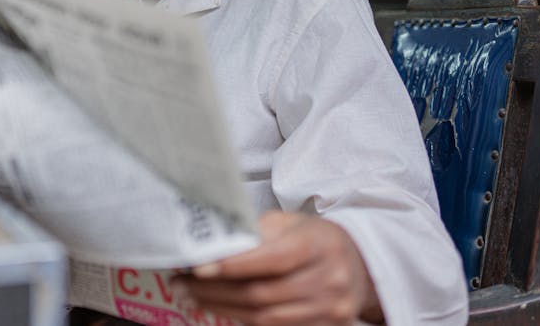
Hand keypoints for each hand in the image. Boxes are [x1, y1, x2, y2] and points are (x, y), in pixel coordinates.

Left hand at [172, 210, 382, 325]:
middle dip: (215, 291)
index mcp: (317, 244)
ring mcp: (329, 309)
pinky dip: (243, 320)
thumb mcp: (290, 223)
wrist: (358, 265)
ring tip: (192, 298)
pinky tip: (220, 309)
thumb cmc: (313, 239)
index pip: (271, 259)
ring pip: (265, 317)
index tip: (198, 268)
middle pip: (262, 293)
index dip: (232, 266)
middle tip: (181, 285)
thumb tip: (212, 243)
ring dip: (222, 309)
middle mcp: (328, 279)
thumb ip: (255, 232)